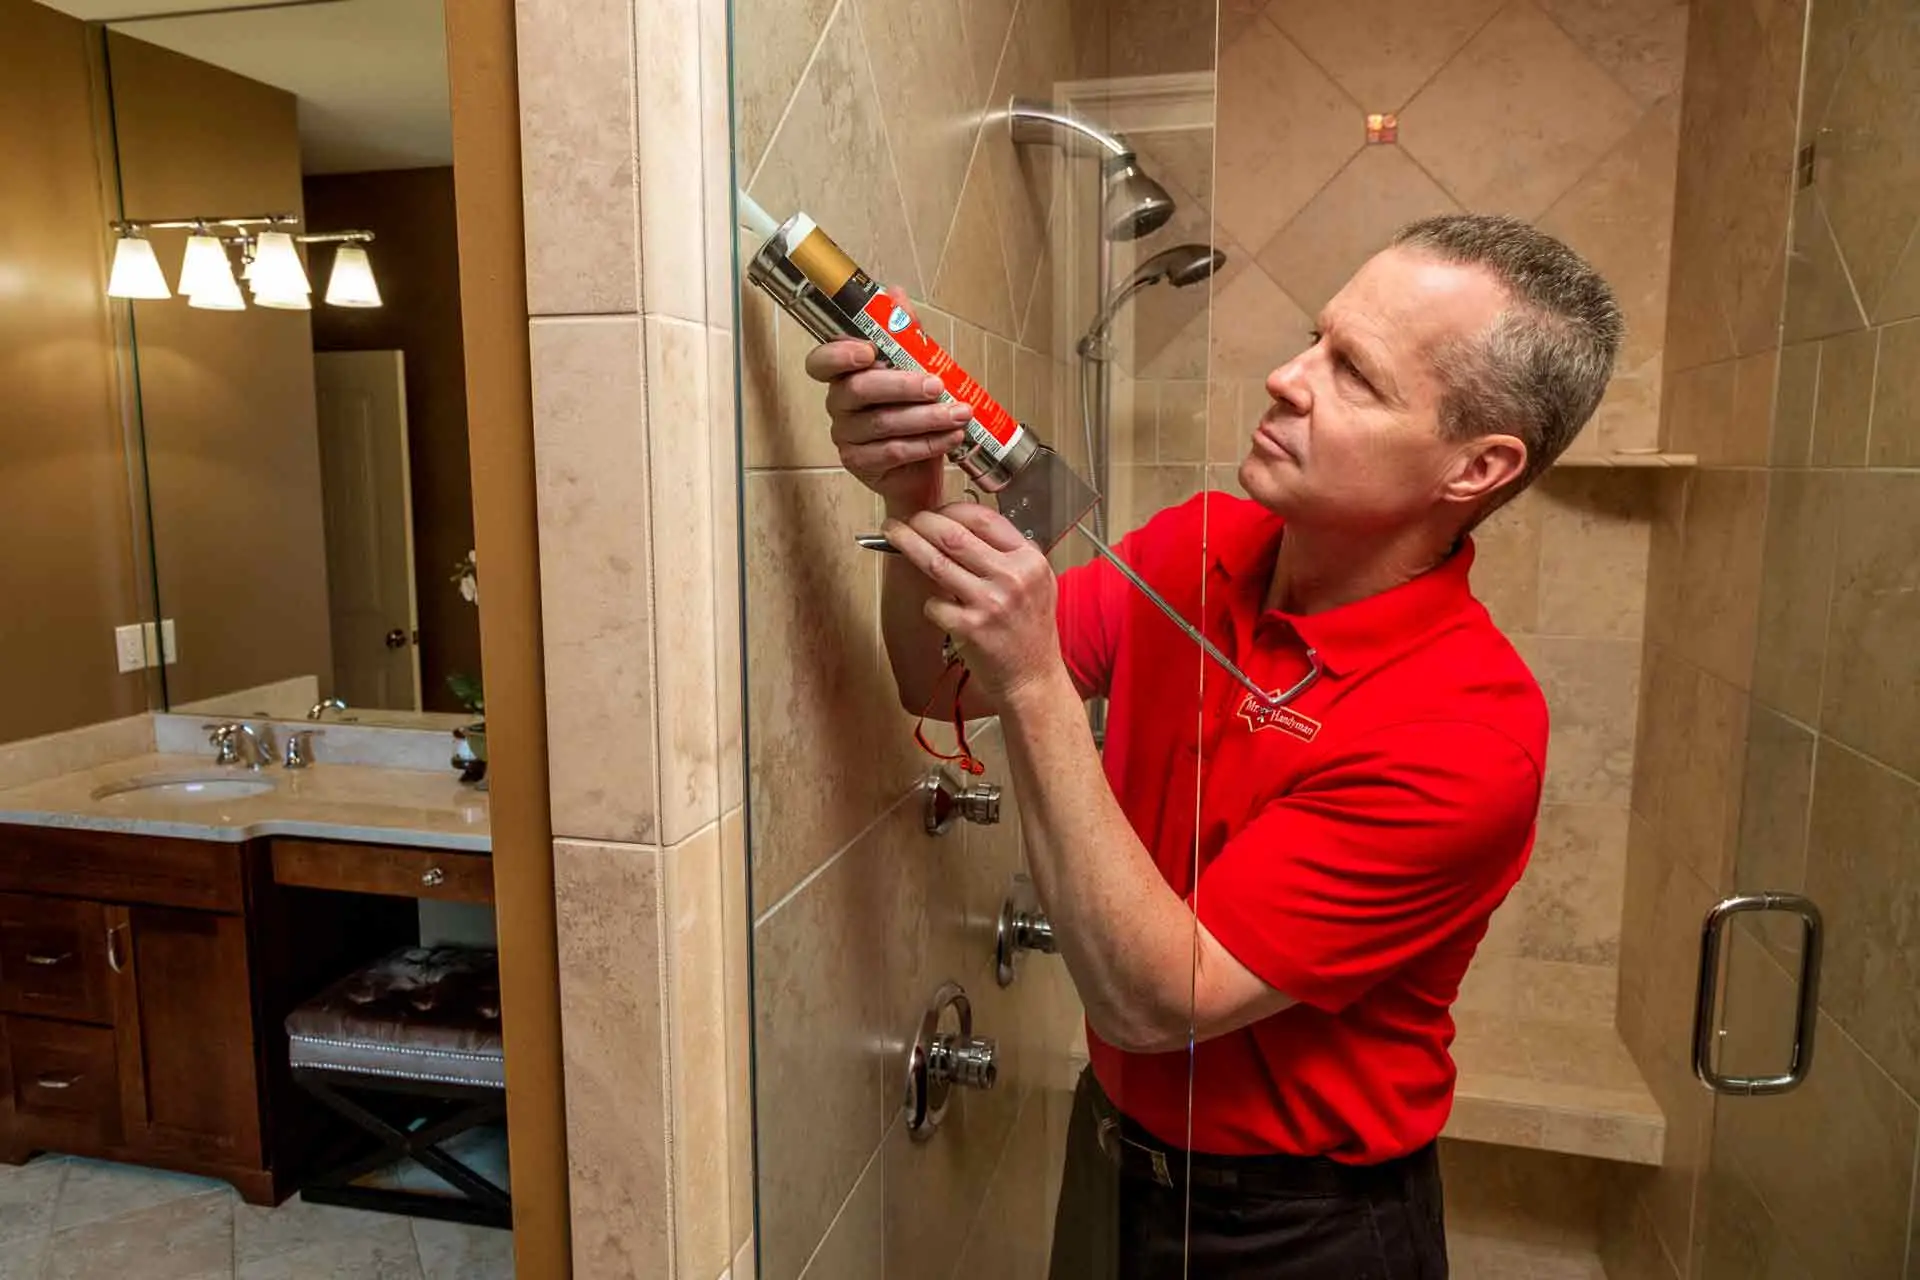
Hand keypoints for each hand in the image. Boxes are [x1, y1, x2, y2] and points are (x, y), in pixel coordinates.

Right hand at [804, 294, 971, 514]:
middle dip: (903, 386)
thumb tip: (894, 294)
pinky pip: (892, 452)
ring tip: (959, 414)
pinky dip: (926, 444)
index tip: (868, 351)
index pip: (821, 361)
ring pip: (881, 423)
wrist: (923, 467)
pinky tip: (951, 437)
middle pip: (859, 390)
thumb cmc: (915, 412)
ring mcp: (846, 436)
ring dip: (926, 418)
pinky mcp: (860, 464)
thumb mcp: (916, 366)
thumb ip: (905, 333)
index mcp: (845, 374)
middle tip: (937, 386)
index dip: (839, 355)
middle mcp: (839, 404)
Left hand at [883, 502, 1060, 703]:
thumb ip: (1008, 555)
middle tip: (908, 520)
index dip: (952, 510)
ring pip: (935, 562)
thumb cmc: (1031, 632)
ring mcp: (990, 603)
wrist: (1033, 678)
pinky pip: (933, 603)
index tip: (937, 512)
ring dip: (908, 544)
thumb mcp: (1035, 583)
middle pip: (953, 535)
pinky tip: (938, 608)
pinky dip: (930, 602)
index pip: (984, 519)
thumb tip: (962, 528)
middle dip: (922, 521)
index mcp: (1029, 561)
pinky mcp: (970, 628)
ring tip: (894, 535)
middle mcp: (1011, 578)